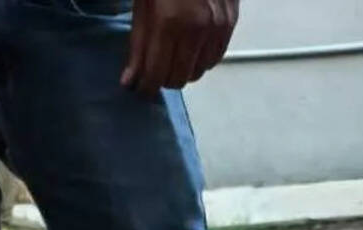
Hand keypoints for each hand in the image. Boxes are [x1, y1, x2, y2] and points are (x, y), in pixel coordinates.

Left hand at [121, 0, 237, 92]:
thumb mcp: (142, 7)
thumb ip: (138, 46)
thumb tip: (130, 81)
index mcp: (170, 24)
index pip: (157, 76)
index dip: (145, 88)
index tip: (139, 88)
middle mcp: (198, 29)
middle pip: (180, 79)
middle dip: (163, 80)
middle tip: (153, 70)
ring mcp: (218, 26)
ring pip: (200, 71)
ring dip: (183, 70)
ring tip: (171, 56)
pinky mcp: (231, 21)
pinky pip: (216, 57)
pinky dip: (201, 59)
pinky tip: (190, 48)